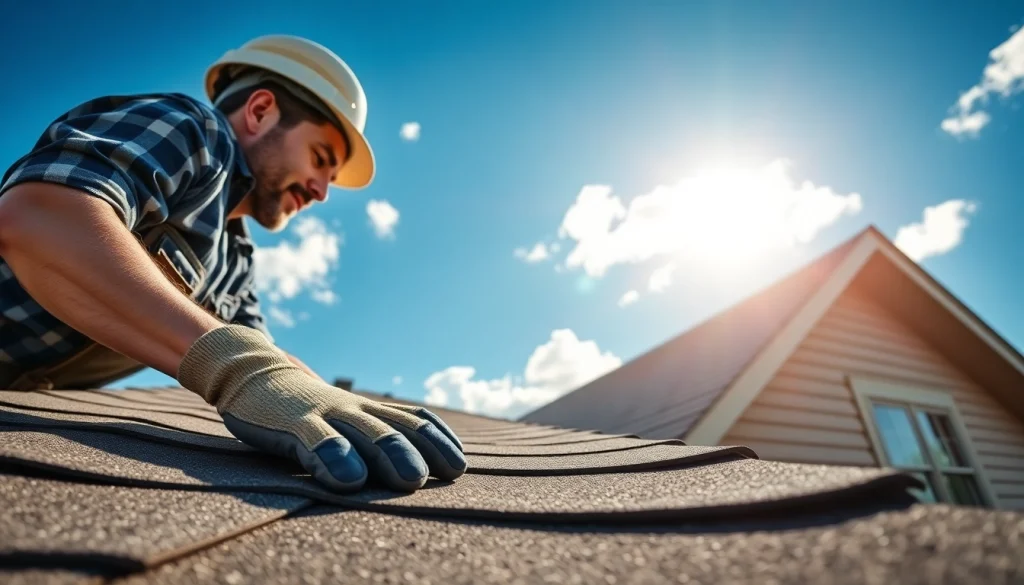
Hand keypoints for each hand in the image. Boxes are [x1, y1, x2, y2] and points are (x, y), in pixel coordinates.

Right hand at [177, 325, 466, 491]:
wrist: (253, 376)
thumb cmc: (305, 412)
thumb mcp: (344, 421)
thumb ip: (370, 441)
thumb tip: (412, 469)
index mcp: (369, 410)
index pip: (414, 419)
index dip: (439, 439)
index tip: (458, 465)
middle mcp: (354, 409)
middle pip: (397, 427)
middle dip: (423, 450)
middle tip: (445, 475)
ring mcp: (325, 413)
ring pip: (364, 431)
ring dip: (390, 453)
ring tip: (411, 480)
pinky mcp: (292, 423)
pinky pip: (316, 439)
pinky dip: (334, 457)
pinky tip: (347, 480)